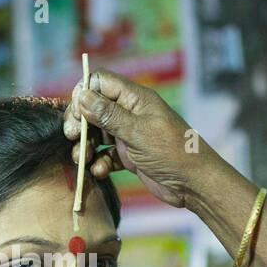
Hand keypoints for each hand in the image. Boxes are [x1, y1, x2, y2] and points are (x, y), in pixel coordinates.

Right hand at [62, 69, 212, 208]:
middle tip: (72, 137)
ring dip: (86, 146)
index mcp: (135, 99)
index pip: (100, 82)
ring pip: (97, 133)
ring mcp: (129, 135)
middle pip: (93, 109)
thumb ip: (108, 115)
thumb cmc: (171, 152)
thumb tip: (82, 96)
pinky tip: (100, 171)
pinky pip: (106, 154)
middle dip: (80, 123)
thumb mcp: (137, 132)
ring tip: (82, 159)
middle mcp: (130, 113)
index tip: (76, 114)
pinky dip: (99, 162)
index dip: (83, 93)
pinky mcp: (129, 156)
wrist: (194, 184)